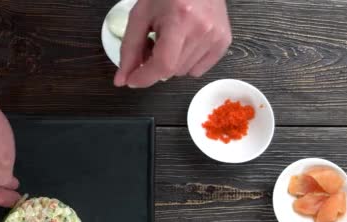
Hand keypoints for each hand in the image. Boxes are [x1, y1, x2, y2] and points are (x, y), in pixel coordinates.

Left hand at [114, 0, 231, 87]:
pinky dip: (186, 63)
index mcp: (180, 19)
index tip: (131, 79)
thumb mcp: (140, 15)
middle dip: (155, 65)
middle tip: (151, 45)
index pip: (163, 65)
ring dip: (170, 63)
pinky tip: (184, 43)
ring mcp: (216, 36)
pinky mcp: (224, 41)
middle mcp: (202, 30)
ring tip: (169, 40)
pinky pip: (198, 70)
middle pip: (171, 71)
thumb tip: (123, 79)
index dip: (144, 77)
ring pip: (183, 72)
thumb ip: (129, 49)